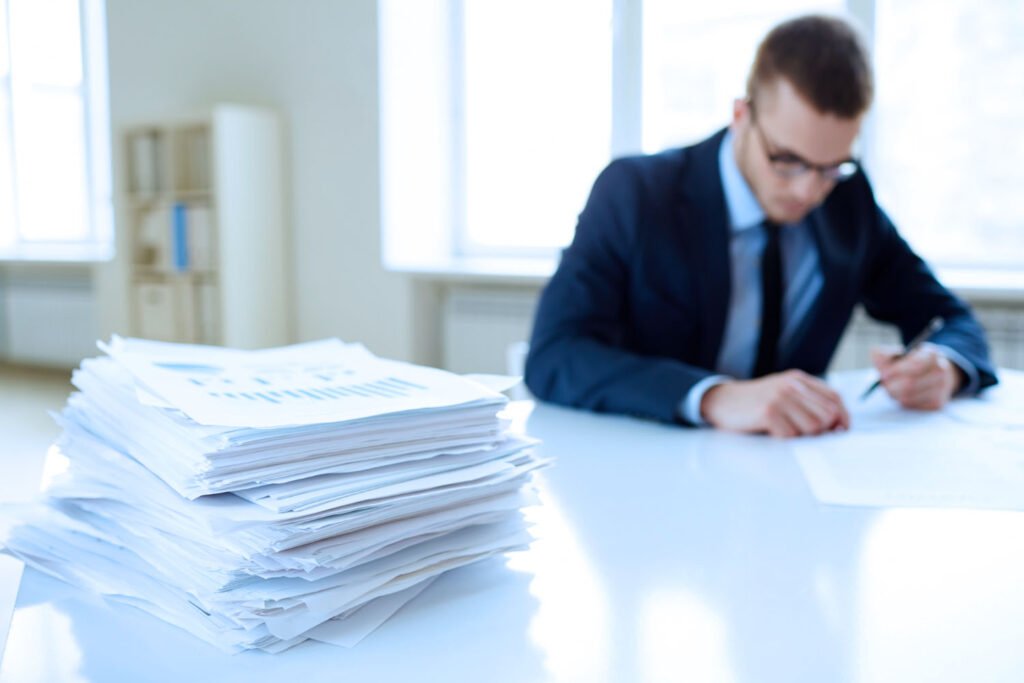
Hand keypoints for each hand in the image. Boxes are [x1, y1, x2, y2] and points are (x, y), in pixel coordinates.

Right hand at [700, 369, 850, 437]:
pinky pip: (791, 435)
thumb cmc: (754, 403)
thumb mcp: (782, 394)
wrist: (720, 401)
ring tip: (785, 431)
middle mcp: (791, 385)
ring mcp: (779, 397)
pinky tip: (771, 432)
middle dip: (821, 430)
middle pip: (828, 415)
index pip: (835, 398)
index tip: (838, 431)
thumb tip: (837, 425)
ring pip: (813, 427)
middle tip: (803, 434)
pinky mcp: (768, 412)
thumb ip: (807, 403)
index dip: (842, 418)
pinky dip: (784, 439)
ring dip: (801, 436)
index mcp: (798, 380)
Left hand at [870, 343, 961, 410]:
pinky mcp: (937, 403)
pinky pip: (912, 406)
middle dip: (892, 385)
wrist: (932, 374)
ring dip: (895, 394)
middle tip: (884, 384)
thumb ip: (884, 354)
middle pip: (910, 383)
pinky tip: (903, 394)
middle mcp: (941, 370)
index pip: (915, 365)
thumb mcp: (899, 354)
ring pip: (909, 397)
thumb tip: (875, 355)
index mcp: (931, 354)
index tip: (883, 374)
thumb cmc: (910, 363)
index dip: (896, 371)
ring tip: (892, 388)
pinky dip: (902, 401)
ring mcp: (942, 388)